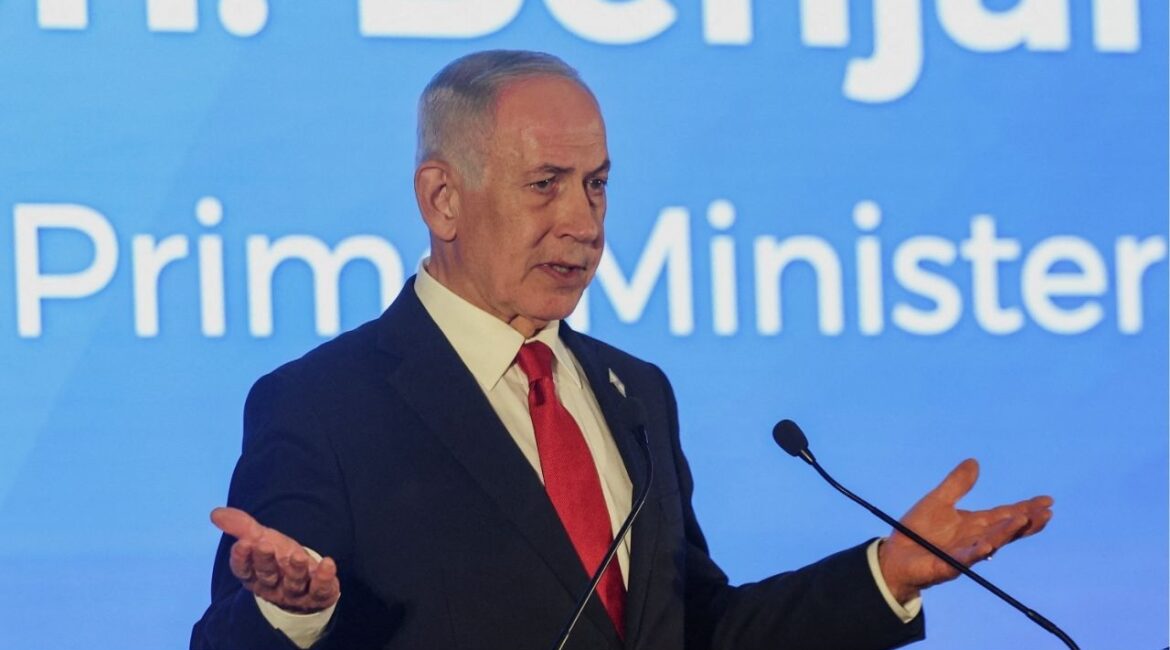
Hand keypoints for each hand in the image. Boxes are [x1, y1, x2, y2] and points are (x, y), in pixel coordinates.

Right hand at [210, 507, 340, 613]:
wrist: (306, 584)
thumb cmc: (278, 559)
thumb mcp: (262, 540)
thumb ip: (242, 527)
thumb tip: (215, 513)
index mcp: (256, 576)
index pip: (244, 570)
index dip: (242, 559)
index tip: (242, 543)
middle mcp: (274, 587)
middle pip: (267, 576)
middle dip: (265, 562)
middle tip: (264, 545)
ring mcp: (296, 593)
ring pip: (293, 584)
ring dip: (295, 570)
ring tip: (298, 556)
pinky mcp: (318, 595)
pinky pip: (321, 589)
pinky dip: (324, 578)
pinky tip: (328, 563)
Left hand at [878, 459, 1053, 602]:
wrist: (895, 556)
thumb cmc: (917, 531)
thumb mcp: (938, 501)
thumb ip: (957, 484)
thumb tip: (974, 461)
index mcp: (974, 524)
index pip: (1005, 515)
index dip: (1026, 508)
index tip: (1048, 501)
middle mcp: (975, 539)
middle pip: (1006, 530)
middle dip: (1026, 522)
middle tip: (1047, 513)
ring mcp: (964, 554)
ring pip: (990, 543)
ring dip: (1007, 533)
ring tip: (1024, 520)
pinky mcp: (948, 565)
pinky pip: (964, 559)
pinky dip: (976, 553)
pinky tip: (987, 547)